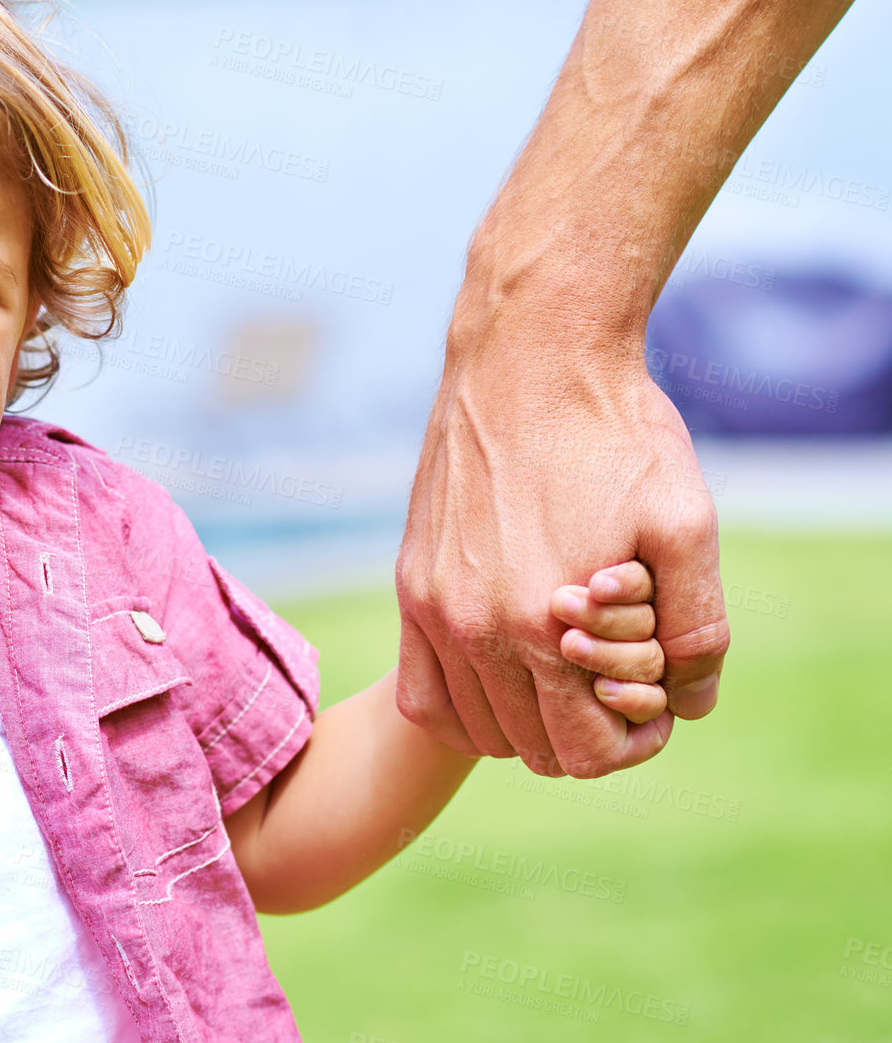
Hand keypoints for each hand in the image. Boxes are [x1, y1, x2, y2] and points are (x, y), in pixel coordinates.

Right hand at [395, 347, 728, 778]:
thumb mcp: (686, 523)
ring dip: (527, 720)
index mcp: (543, 626)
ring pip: (476, 729)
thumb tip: (688, 707)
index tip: (652, 703)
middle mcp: (474, 627)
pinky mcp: (410, 583)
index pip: (583, 752)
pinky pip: (422, 693)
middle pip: (531, 749)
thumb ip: (697, 629)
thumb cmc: (615, 431)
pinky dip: (466, 707)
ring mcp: (432, 607)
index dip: (633, 743)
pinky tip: (505, 671)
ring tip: (566, 670)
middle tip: (616, 682)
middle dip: (585, 732)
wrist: (527, 356)